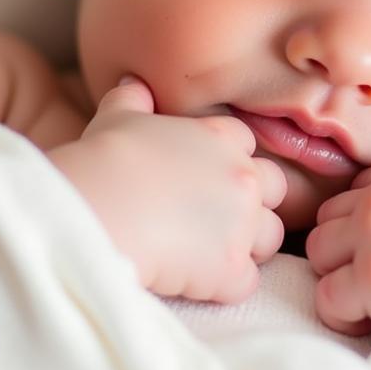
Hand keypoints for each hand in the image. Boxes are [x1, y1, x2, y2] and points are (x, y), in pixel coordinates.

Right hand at [48, 76, 285, 303]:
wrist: (96, 208)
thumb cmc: (104, 160)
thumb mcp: (117, 118)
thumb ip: (133, 98)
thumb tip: (132, 82)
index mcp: (220, 136)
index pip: (246, 143)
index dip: (226, 161)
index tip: (203, 178)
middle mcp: (242, 176)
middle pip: (275, 188)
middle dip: (252, 203)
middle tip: (213, 219)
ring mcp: (242, 222)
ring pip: (270, 238)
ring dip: (246, 247)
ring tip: (205, 253)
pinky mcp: (232, 269)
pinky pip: (247, 282)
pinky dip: (224, 287)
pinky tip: (193, 281)